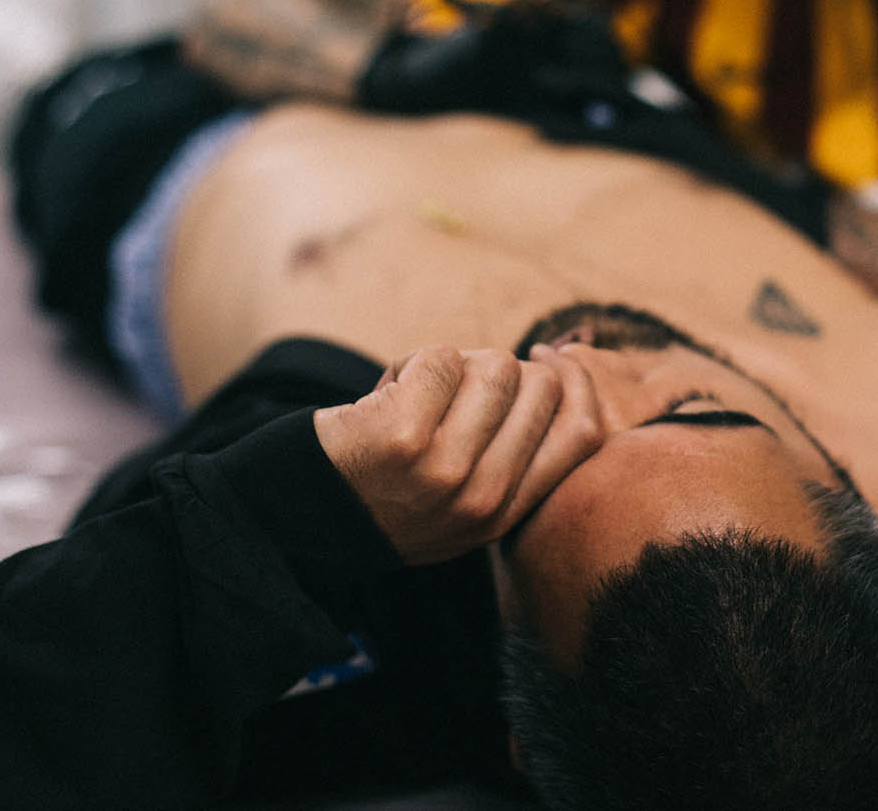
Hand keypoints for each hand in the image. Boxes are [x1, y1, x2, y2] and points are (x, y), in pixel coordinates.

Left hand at [312, 344, 603, 564]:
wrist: (294, 519)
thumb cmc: (378, 493)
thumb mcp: (457, 501)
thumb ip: (510, 454)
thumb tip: (551, 367)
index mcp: (504, 514)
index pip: (583, 434)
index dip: (576, 381)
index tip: (547, 356)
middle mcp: (484, 498)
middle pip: (538, 387)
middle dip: (496, 369)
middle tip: (450, 390)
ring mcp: (445, 469)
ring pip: (493, 366)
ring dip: (449, 365)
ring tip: (411, 398)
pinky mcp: (402, 437)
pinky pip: (438, 359)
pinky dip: (409, 362)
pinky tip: (382, 395)